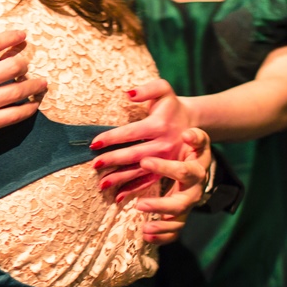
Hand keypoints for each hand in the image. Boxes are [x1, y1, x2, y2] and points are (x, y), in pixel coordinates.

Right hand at [0, 18, 47, 178]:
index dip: (12, 37)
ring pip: (19, 91)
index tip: (23, 35)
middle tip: (27, 63)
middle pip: (14, 65)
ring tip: (42, 82)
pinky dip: (28, 109)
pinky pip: (15, 115)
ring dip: (35, 85)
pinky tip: (34, 106)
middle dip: (24, 62)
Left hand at [90, 79, 191, 196]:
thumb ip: (148, 89)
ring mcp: (166, 160)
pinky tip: (118, 197)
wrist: (192, 121)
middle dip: (113, 160)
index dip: (112, 138)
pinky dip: (133, 190)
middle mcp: (164, 144)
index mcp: (159, 125)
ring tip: (101, 184)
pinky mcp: (166, 171)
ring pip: (140, 171)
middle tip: (94, 164)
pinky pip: (149, 182)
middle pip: (134, 154)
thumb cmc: (171, 105)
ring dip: (120, 178)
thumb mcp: (163, 90)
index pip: (131, 132)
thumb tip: (128, 93)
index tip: (94, 143)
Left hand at [136, 128, 211, 243]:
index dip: (165, 167)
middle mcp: (194, 192)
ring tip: (144, 228)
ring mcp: (187, 206)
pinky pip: (174, 232)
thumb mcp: (197, 140)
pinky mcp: (181, 216)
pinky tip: (146, 236)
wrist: (198, 162)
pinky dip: (162, 237)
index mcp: (196, 172)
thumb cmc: (193, 150)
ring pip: (178, 222)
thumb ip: (195, 136)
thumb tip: (187, 134)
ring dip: (161, 227)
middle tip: (140, 204)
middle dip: (160, 206)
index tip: (144, 161)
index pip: (183, 172)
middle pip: (181, 204)